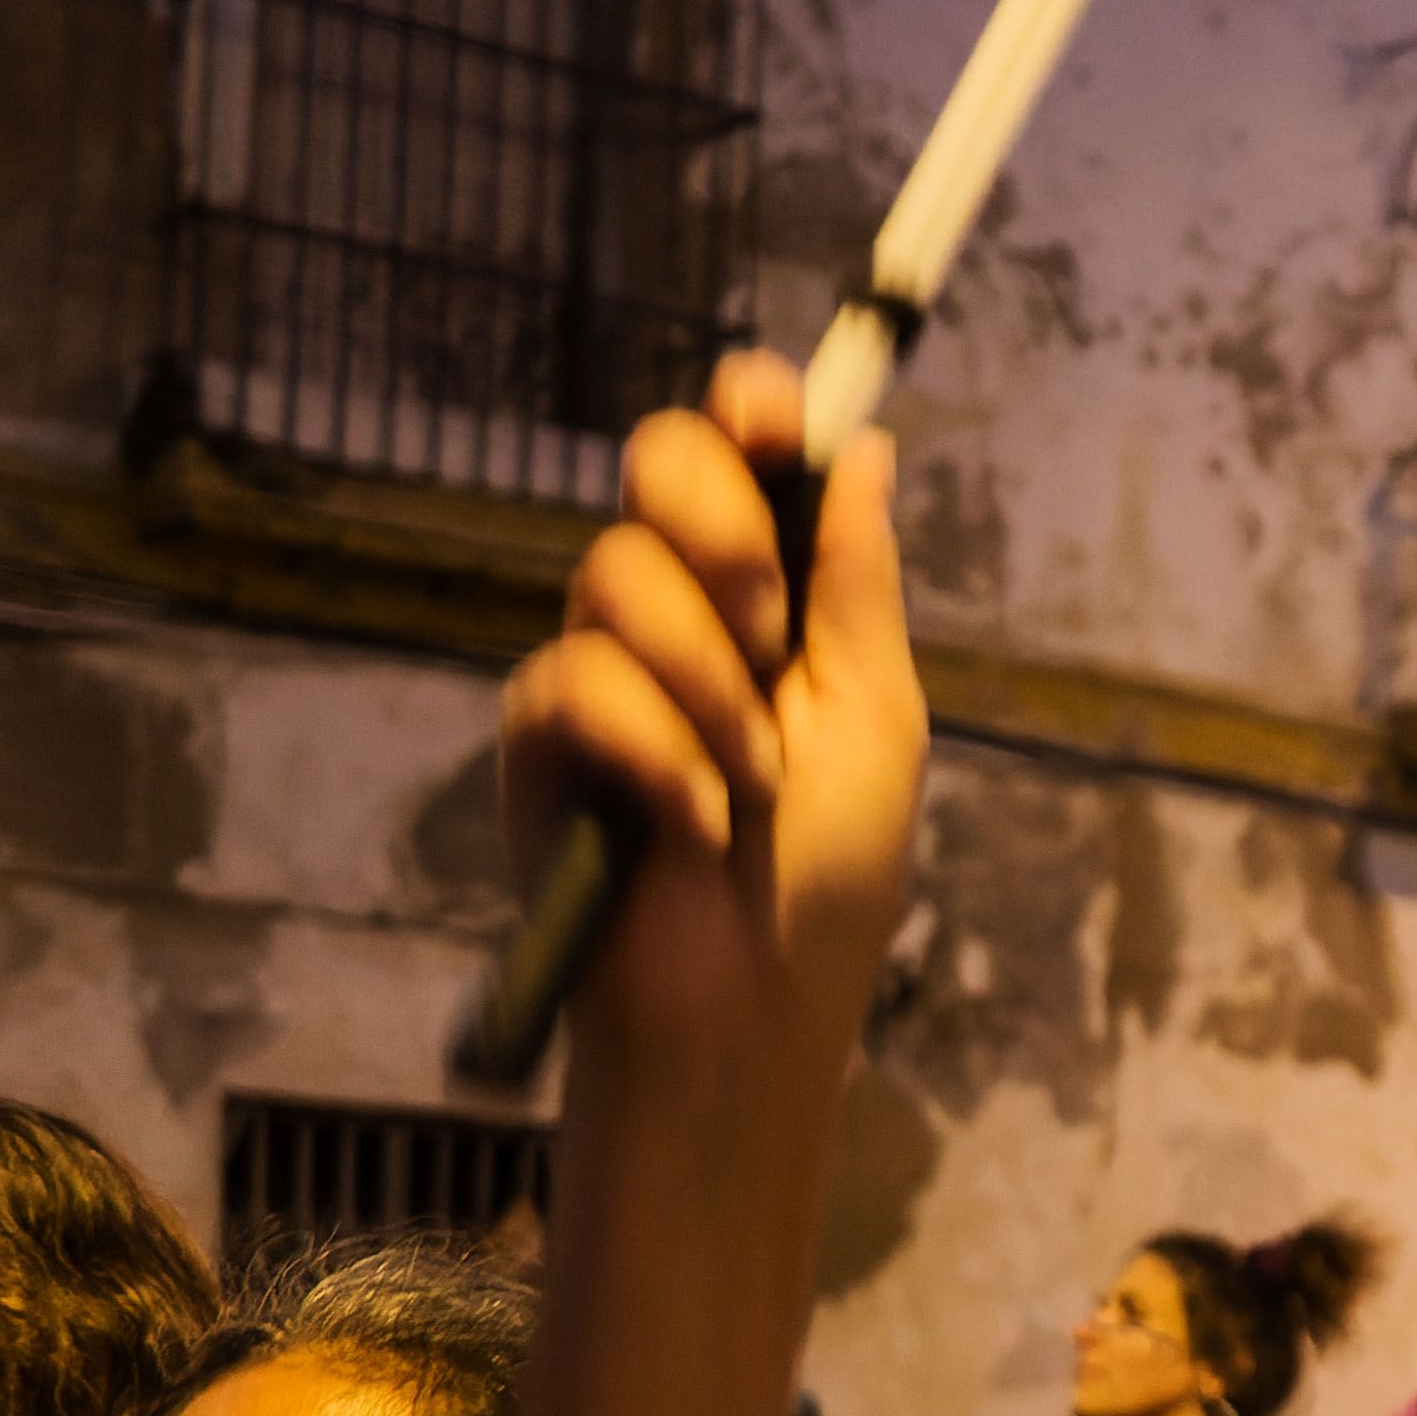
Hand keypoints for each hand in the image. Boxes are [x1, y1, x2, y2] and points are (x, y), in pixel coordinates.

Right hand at [498, 354, 924, 1089]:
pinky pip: (575, 680)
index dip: (752, 409)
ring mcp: (604, 665)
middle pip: (657, 465)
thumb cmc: (827, 876)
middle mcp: (681, 611)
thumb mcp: (875, 718)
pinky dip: (655, 753)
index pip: (741, 455)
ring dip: (706, 684)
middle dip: (719, 524)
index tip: (776, 413)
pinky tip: (691, 823)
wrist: (751, 1006)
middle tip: (763, 627)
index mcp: (771, 597)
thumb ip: (856, 585)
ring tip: (750, 781)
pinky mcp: (541, 735)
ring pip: (617, 573)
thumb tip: (866, 450)